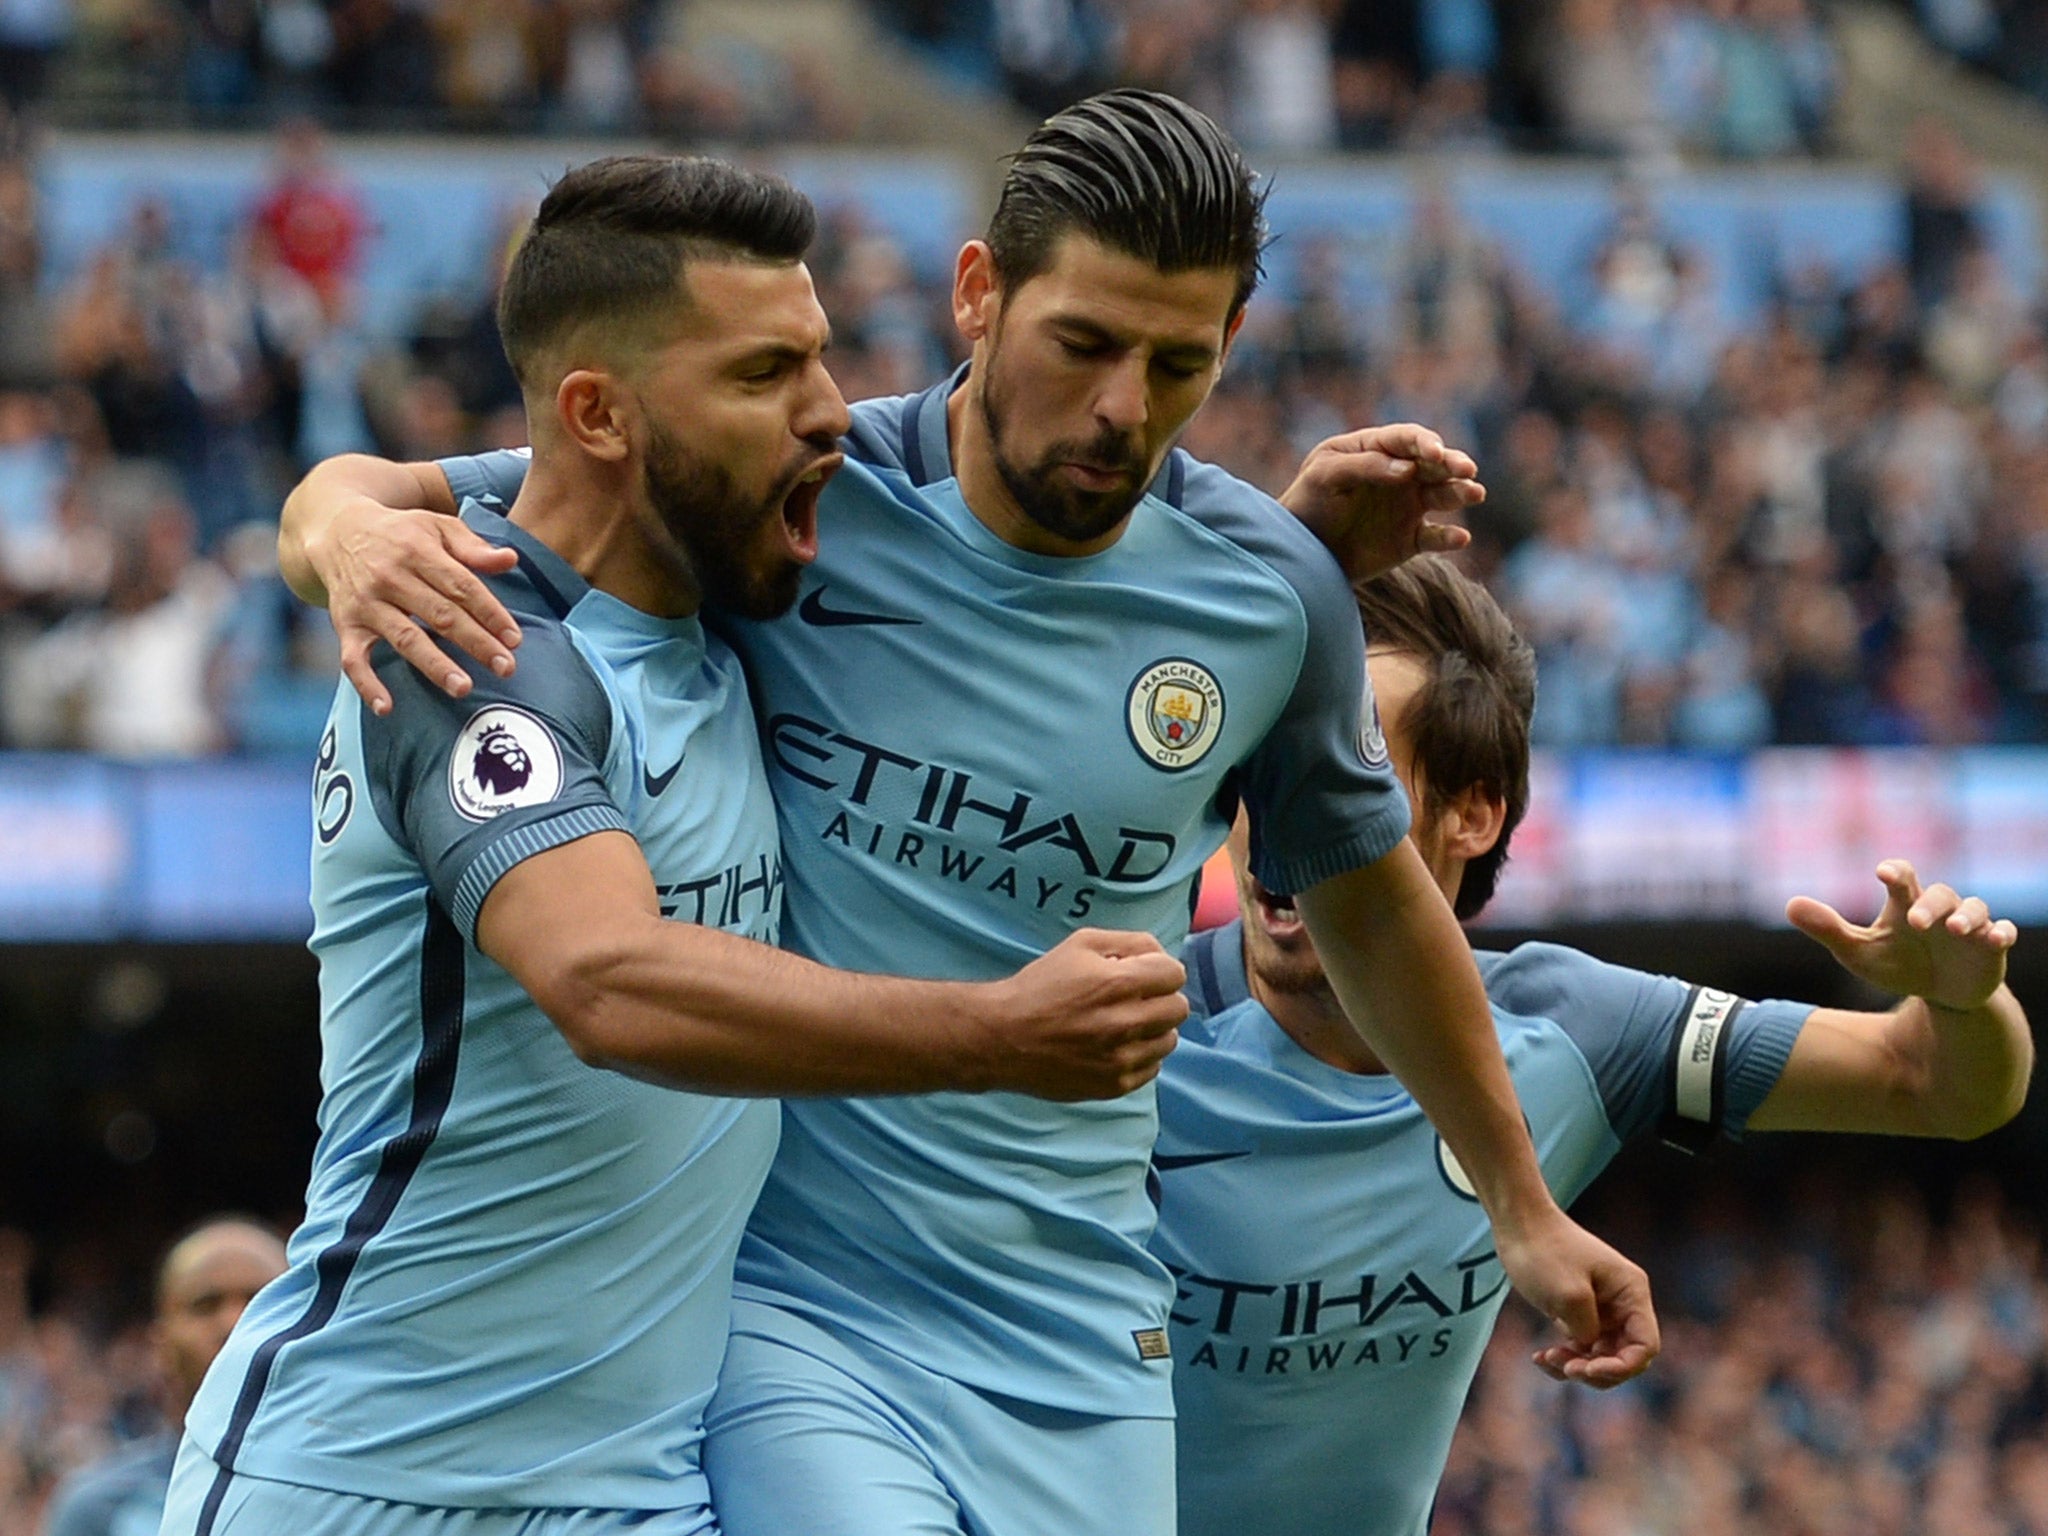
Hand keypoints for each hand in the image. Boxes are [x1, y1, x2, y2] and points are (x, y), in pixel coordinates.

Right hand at [309, 498, 522, 715]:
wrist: (337, 531)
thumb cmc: (401, 533)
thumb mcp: (436, 527)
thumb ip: (472, 546)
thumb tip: (510, 559)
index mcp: (417, 550)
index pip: (461, 586)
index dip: (490, 613)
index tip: (514, 640)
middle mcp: (390, 577)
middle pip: (440, 615)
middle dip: (476, 643)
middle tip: (506, 668)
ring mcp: (366, 603)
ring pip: (405, 638)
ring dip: (435, 665)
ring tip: (464, 688)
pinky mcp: (345, 624)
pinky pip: (353, 659)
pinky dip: (367, 684)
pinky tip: (387, 707)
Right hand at [972, 930, 1188, 1100]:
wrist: (1002, 1038)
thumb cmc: (1039, 986)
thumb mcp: (1080, 945)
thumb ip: (1128, 943)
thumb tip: (1160, 954)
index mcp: (1119, 983)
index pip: (1175, 975)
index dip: (1160, 971)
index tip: (1143, 975)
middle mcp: (1126, 1023)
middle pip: (1178, 1009)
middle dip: (1160, 998)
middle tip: (1135, 999)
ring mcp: (1122, 1059)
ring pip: (1169, 1041)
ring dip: (1153, 1029)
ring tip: (1124, 1025)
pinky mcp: (1115, 1086)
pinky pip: (1152, 1068)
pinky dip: (1140, 1056)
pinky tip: (1114, 1047)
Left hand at [1277, 423, 1484, 580]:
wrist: (1300, 550)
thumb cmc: (1307, 503)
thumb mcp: (1325, 476)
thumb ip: (1363, 467)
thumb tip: (1408, 469)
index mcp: (1377, 450)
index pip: (1408, 439)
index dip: (1424, 443)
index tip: (1435, 453)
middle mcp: (1400, 475)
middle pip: (1434, 464)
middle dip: (1453, 463)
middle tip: (1466, 469)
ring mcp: (1408, 507)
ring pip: (1443, 495)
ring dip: (1461, 493)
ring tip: (1475, 493)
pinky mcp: (1410, 540)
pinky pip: (1436, 537)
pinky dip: (1450, 537)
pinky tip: (1460, 538)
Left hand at [1495, 1205, 1659, 1388]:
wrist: (1517, 1224)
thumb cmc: (1544, 1252)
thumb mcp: (1569, 1296)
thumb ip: (1588, 1331)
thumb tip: (1592, 1349)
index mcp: (1631, 1292)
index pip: (1645, 1346)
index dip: (1622, 1367)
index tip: (1588, 1369)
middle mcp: (1623, 1303)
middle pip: (1625, 1356)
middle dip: (1596, 1369)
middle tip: (1565, 1367)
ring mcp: (1601, 1309)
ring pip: (1601, 1356)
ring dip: (1576, 1366)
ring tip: (1546, 1358)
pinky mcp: (1579, 1313)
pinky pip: (1581, 1348)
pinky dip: (1564, 1356)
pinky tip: (1540, 1357)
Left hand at [1788, 860, 2016, 1012]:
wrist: (1939, 993)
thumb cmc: (1896, 963)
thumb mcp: (1859, 952)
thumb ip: (1828, 929)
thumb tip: (1790, 904)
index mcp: (1907, 905)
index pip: (1903, 877)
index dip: (1896, 871)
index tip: (1883, 872)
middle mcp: (1940, 910)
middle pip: (1941, 894)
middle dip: (1930, 905)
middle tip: (1916, 922)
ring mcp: (1969, 928)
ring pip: (1976, 909)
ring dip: (1968, 917)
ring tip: (1956, 930)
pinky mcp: (1991, 948)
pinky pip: (2003, 933)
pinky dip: (2001, 933)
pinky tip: (1995, 939)